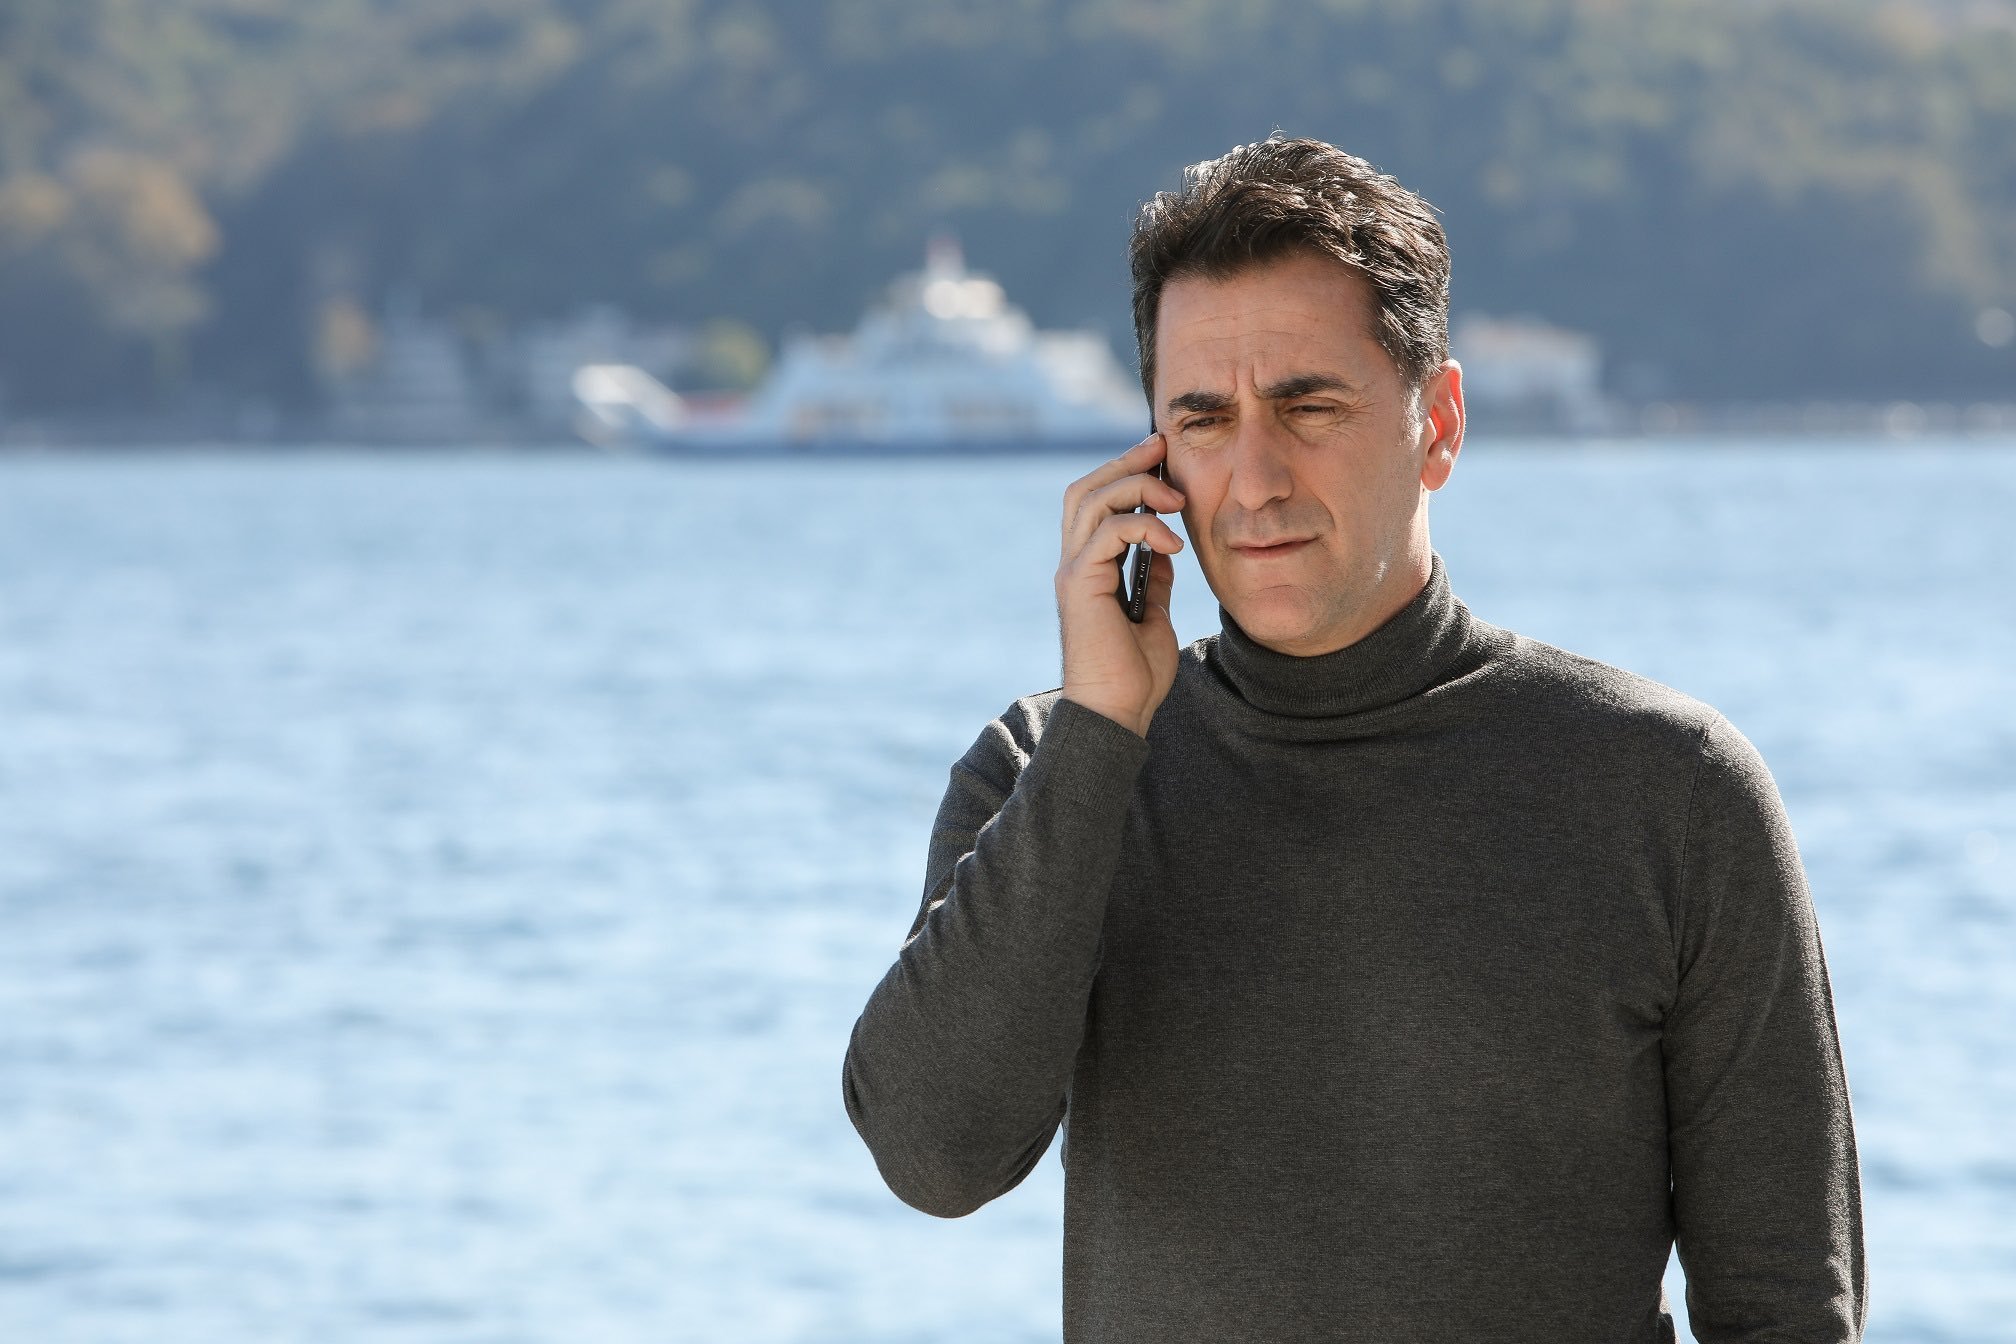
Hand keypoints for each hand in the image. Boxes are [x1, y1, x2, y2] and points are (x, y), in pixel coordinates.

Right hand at [1054, 433, 1186, 738]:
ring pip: (1092, 500)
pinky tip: (1172, 543)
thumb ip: (1152, 581)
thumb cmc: (1134, 677)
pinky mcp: (1081, 584)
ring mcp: (1074, 572)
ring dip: (1136, 487)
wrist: (1116, 714)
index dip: (1124, 474)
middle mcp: (1074, 564)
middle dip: (1124, 462)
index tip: (1161, 459)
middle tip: (1161, 446)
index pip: (1095, 504)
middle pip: (1085, 489)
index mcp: (1089, 570)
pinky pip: (1108, 531)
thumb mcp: (1153, 617)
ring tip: (1175, 497)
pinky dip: (1142, 525)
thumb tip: (1164, 551)